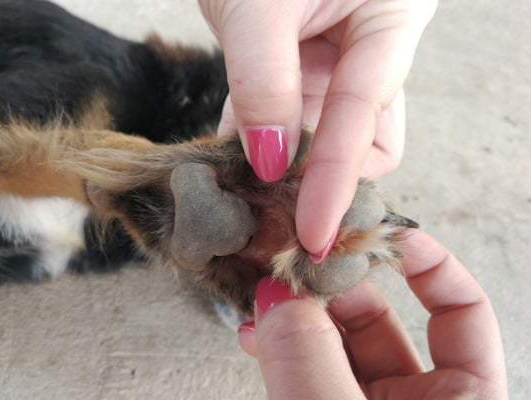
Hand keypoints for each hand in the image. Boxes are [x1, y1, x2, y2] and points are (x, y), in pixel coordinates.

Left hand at [198, 0, 436, 258]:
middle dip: (322, 177)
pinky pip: (283, 113)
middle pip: (363, 139)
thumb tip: (267, 162)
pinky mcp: (298, 62)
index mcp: (391, 22)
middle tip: (275, 210)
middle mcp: (369, 47)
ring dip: (284, 165)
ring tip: (246, 196)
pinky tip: (230, 160)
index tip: (314, 235)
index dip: (337, 184)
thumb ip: (264, 82)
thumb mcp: (260, 4)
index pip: (367, 123)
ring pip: (320, 132)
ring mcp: (332, 57)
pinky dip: (257, 138)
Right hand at [237, 231, 507, 398]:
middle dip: (334, 284)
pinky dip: (280, 348)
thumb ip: (313, 361)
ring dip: (297, 314)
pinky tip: (257, 333)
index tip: (383, 231)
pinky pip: (304, 369)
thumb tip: (278, 295)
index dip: (429, 264)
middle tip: (296, 257)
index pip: (462, 312)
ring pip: (333, 343)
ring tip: (265, 291)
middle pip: (381, 318)